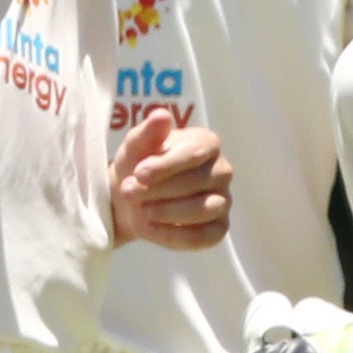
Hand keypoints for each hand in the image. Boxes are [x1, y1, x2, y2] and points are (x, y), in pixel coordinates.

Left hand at [111, 108, 232, 247]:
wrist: (131, 199)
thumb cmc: (138, 166)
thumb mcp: (135, 146)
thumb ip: (148, 132)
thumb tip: (161, 116)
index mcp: (207, 143)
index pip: (196, 152)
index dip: (166, 165)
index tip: (138, 174)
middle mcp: (222, 171)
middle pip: (198, 181)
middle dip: (159, 190)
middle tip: (129, 192)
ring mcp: (223, 201)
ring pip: (204, 209)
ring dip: (168, 212)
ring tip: (141, 211)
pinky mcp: (218, 228)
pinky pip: (204, 237)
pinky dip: (175, 236)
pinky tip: (151, 228)